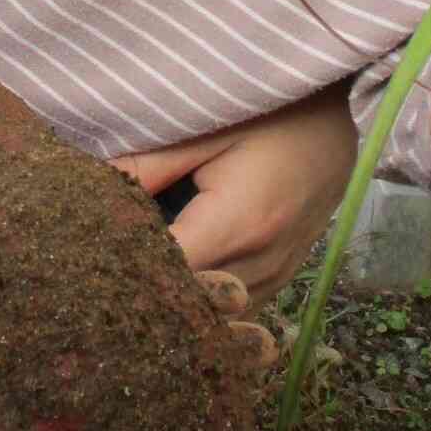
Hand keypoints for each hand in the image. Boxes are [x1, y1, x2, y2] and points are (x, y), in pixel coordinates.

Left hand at [111, 82, 356, 311]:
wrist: (337, 118)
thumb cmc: (269, 114)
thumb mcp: (205, 130)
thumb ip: (149, 166)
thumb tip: (93, 193)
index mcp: (239, 225)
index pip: (170, 276)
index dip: (130, 272)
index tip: (94, 259)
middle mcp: (263, 262)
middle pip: (193, 304)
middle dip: (150, 292)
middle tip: (108, 270)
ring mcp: (279, 273)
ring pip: (219, 315)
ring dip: (183, 301)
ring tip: (140, 277)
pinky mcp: (285, 273)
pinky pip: (240, 305)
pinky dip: (210, 301)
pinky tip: (182, 279)